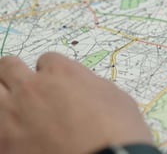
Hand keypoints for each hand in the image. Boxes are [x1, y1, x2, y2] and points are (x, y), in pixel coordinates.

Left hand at [0, 52, 151, 153]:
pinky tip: (16, 131)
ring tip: (14, 103)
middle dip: (16, 72)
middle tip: (25, 85)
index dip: (52, 71)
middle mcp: (33, 88)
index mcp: (63, 73)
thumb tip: (83, 86)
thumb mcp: (116, 97)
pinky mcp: (4, 143)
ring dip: (3, 92)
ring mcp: (13, 115)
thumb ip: (91, 84)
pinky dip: (4, 125)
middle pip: (8, 65)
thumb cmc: (119, 131)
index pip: (46, 59)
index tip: (56, 82)